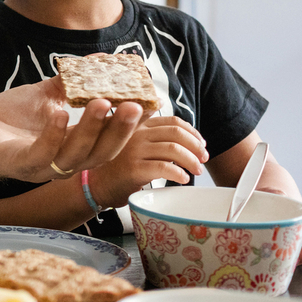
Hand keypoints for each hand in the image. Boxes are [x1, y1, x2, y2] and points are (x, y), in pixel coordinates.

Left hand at [0, 77, 143, 186]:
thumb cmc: (7, 119)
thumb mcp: (45, 96)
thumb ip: (73, 83)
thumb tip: (101, 59)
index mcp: (73, 147)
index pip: (110, 141)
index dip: (129, 126)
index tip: (145, 102)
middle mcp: (62, 162)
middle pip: (102, 153)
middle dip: (120, 130)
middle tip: (133, 106)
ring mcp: (42, 167)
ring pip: (77, 156)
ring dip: (92, 130)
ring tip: (103, 103)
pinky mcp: (19, 165)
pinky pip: (42, 155)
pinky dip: (54, 134)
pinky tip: (60, 113)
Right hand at [87, 116, 208, 208]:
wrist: (98, 184)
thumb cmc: (119, 164)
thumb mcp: (132, 140)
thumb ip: (150, 129)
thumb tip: (176, 117)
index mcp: (138, 125)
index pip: (173, 122)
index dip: (193, 132)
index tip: (201, 144)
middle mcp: (135, 134)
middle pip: (176, 134)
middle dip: (196, 146)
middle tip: (203, 159)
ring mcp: (134, 150)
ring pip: (173, 150)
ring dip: (191, 161)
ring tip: (196, 170)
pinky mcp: (134, 168)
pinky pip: (164, 168)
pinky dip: (179, 173)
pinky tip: (183, 179)